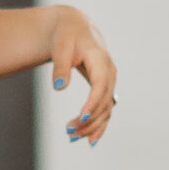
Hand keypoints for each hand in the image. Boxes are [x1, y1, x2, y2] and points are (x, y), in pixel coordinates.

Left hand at [49, 8, 116, 145]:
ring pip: (106, 108)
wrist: (74, 28)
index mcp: (100, 59)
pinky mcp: (104, 88)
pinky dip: (99, 124)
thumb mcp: (60, 48)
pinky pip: (105, 109)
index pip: (100, 85)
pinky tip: (89, 140)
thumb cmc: (66, 36)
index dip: (93, 103)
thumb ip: (60, 66)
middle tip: (69, 132)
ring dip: (92, 125)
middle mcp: (109, 72)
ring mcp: (109, 81)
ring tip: (72, 137)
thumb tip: (59, 87)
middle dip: (89, 119)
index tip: (81, 117)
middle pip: (104, 101)